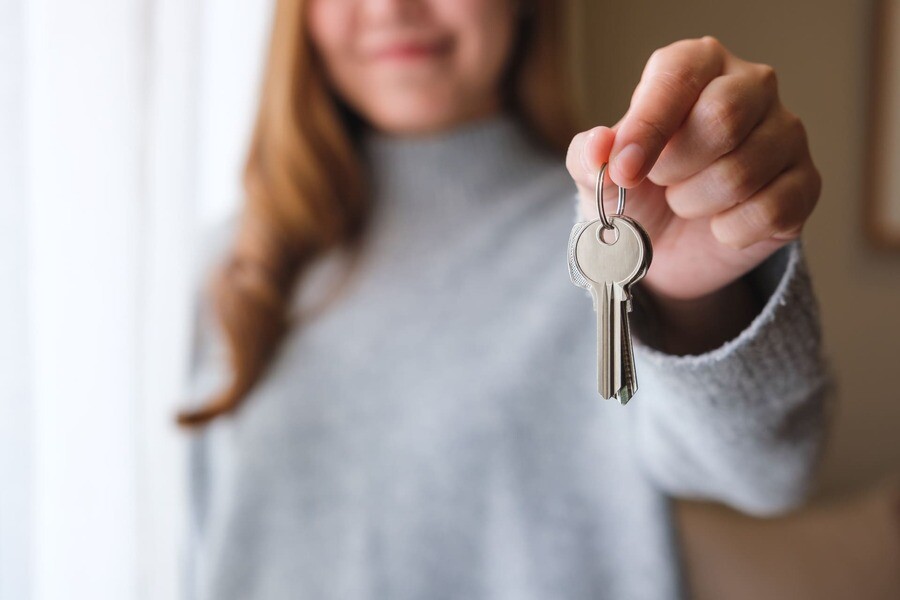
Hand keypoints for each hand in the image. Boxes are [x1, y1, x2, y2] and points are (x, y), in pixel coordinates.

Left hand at [566, 36, 820, 302]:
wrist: (667, 247)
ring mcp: (786, 134)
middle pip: (723, 116)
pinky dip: (729, 232)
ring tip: (685, 202)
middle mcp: (750, 87)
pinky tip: (719, 225)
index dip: (648, 127)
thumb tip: (598, 146)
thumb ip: (588, 157)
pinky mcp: (804, 184)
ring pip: (741, 172)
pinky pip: (769, 212)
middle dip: (675, 166)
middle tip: (660, 181)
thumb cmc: (637, 192)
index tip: (624, 170)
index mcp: (697, 66)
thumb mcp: (601, 175)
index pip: (679, 76)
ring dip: (695, 203)